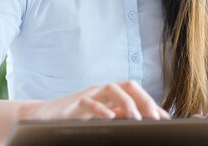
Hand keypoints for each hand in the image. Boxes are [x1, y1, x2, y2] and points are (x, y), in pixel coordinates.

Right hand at [21, 81, 170, 120]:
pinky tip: (109, 118)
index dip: (151, 103)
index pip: (136, 91)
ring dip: (127, 102)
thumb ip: (121, 117)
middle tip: (154, 119)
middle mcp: (102, 91)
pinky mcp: (73, 104)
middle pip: (128, 85)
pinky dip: (100, 109)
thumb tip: (149, 121)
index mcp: (111, 94)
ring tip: (136, 118)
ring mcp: (88, 95)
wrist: (43, 116)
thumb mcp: (102, 117)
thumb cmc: (75, 117)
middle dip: (144, 99)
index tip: (164, 120)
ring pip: (111, 88)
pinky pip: (88, 102)